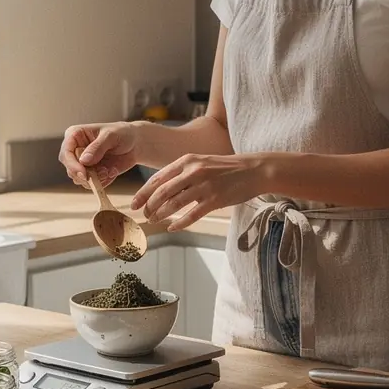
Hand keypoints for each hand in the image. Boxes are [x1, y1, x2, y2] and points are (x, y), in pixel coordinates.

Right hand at [59, 122, 141, 187]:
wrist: (135, 144)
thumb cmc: (122, 133)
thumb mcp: (111, 135)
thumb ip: (97, 147)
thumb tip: (84, 160)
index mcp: (75, 135)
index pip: (66, 152)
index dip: (72, 164)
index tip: (83, 173)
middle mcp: (75, 150)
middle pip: (70, 168)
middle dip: (83, 175)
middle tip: (101, 174)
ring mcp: (83, 163)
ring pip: (79, 179)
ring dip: (94, 179)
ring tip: (108, 170)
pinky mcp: (92, 173)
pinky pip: (91, 184)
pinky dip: (102, 182)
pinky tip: (112, 171)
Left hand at [132, 153, 268, 230]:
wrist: (254, 169)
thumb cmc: (227, 168)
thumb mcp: (202, 162)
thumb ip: (183, 172)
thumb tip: (162, 188)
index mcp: (187, 161)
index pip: (158, 179)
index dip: (143, 193)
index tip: (134, 204)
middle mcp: (193, 172)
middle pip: (162, 192)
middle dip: (149, 206)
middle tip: (144, 216)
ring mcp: (204, 186)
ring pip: (174, 204)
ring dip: (161, 215)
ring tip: (155, 221)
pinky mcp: (215, 200)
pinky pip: (191, 215)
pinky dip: (180, 223)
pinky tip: (173, 228)